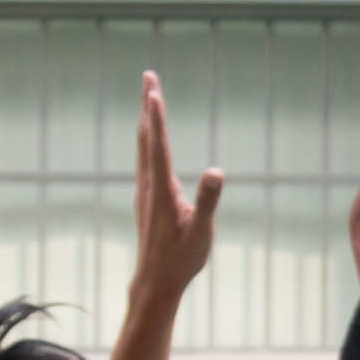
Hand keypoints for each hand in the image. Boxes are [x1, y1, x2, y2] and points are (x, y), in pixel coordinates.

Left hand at [127, 69, 223, 307]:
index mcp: (161, 189)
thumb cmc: (181, 259)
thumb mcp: (201, 232)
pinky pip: (146, 158)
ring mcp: (145, 191)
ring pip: (143, 146)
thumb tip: (216, 172)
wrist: (155, 283)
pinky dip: (148, 138)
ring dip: (147, 119)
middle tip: (148, 76)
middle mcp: (149, 185)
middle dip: (148, 105)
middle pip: (146, 136)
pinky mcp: (146, 198)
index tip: (152, 89)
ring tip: (149, 97)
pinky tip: (151, 139)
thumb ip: (207, 201)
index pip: (158, 145)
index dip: (157, 116)